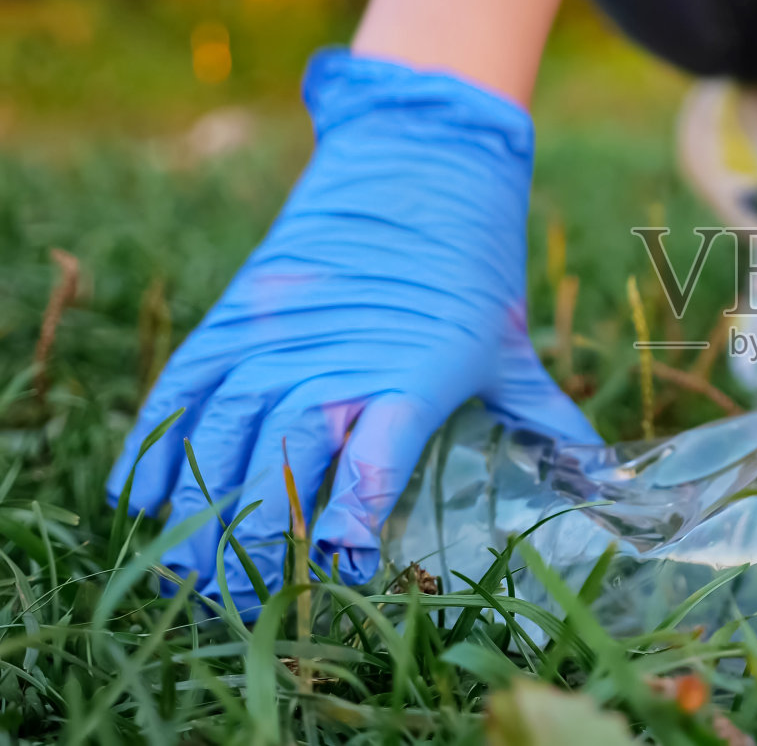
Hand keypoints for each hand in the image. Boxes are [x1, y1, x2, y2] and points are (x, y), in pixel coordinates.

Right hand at [106, 49, 598, 607]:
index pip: (372, 462)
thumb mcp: (508, 344)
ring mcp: (275, 338)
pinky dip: (155, 449)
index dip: (348, 521)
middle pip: (281, 464)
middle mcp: (336, 360)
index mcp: (412, 374)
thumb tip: (600, 478)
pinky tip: (145, 500)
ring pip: (221, 437)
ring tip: (196, 572)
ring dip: (201, 510)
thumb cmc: (471, 267)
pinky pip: (180, 394)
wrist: (417, 165)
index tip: (337, 567)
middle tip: (252, 601)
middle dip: (261, 542)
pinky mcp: (232, 319)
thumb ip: (543, 418)